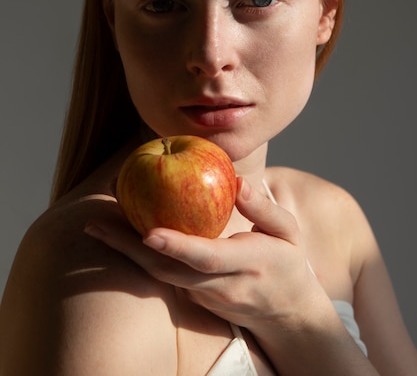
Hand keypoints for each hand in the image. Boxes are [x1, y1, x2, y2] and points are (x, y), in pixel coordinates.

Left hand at [85, 177, 320, 331]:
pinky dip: (139, 256)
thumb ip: (264, 209)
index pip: (206, 258)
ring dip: (126, 252)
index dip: (177, 246)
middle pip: (168, 270)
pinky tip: (120, 236)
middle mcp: (220, 285)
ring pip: (160, 275)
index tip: (149, 232)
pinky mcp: (193, 298)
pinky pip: (163, 275)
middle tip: (96, 224)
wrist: (287, 315)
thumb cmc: (288, 264)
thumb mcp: (289, 232)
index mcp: (246, 264)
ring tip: (97, 226)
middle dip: (129, 248)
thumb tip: (237, 182)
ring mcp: (204, 296)